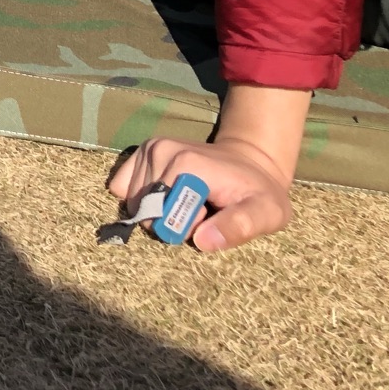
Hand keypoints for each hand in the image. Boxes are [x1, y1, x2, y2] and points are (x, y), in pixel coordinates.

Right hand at [107, 84, 306, 250]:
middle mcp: (160, 151)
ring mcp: (149, 149)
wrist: (251, 162)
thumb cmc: (259, 192)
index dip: (184, 228)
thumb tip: (202, 241)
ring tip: (191, 201)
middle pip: (145, 212)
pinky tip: (170, 193)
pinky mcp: (142, 152)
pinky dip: (142, 199)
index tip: (207, 215)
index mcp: (185, 165)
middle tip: (201, 210)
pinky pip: (123, 188)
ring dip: (159, 211)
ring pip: (135, 204)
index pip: (160, 219)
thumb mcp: (265, 213)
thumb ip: (239, 227)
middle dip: (170, 221)